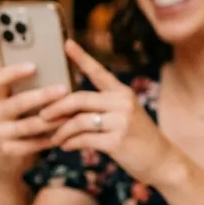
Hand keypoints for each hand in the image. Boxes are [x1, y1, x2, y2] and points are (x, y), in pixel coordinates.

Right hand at [0, 62, 70, 181]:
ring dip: (50, 120)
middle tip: (64, 89)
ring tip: (70, 114)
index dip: (13, 72)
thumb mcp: (21, 107)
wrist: (5, 159)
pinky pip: (31, 144)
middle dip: (41, 96)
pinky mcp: (6, 151)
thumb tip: (66, 71)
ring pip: (26, 126)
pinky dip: (48, 139)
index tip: (34, 66)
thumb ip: (34, 90)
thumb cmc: (21, 122)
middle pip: (16, 103)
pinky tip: (64, 134)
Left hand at [37, 41, 181, 186]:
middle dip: (56, 108)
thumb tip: (67, 107)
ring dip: (61, 131)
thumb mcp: (124, 116)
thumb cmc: (136, 139)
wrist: (161, 160)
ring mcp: (121, 121)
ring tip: (54, 139)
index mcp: (122, 92)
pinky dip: (70, 143)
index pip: (98, 71)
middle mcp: (122, 102)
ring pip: (78, 121)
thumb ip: (101, 108)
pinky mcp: (117, 141)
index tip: (67, 44)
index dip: (81, 57)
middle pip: (79, 99)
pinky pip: (84, 139)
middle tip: (42, 116)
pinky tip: (65, 146)